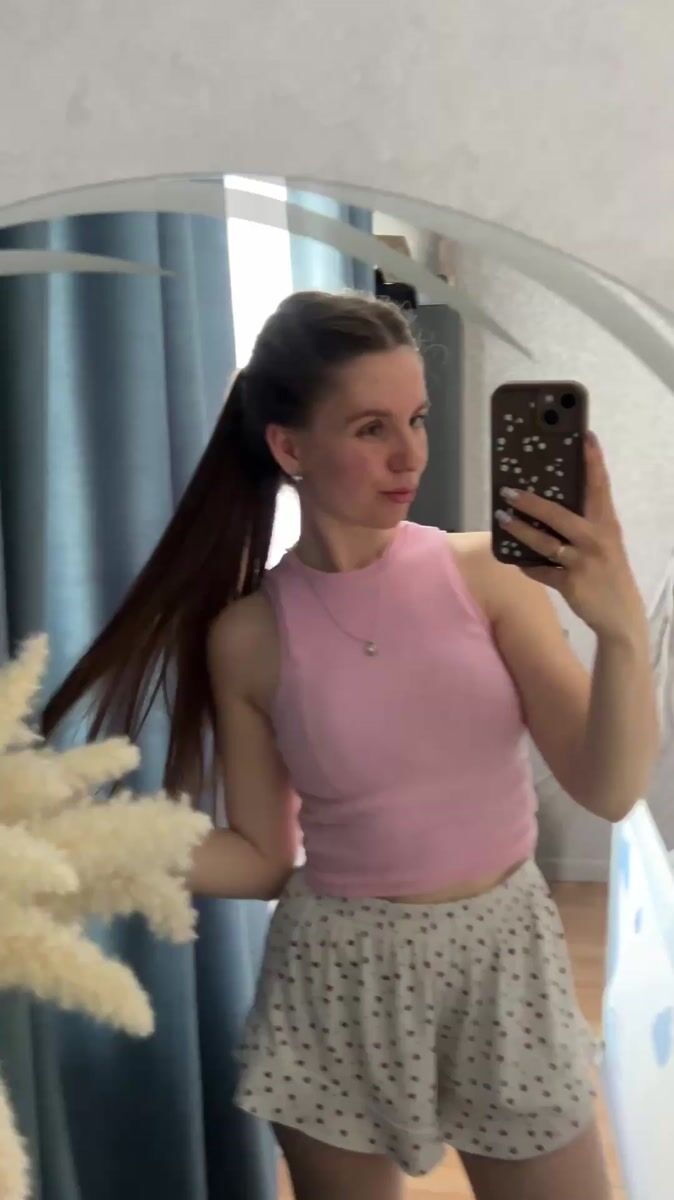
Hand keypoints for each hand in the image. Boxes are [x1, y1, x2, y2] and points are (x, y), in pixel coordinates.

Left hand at [495, 432, 645, 640]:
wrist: (621, 615)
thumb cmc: (609, 572)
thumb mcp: (605, 543)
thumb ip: (586, 524)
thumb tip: (551, 506)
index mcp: (607, 524)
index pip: (600, 486)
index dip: (593, 461)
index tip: (585, 436)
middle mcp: (596, 539)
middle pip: (560, 514)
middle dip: (532, 502)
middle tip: (509, 491)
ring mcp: (583, 561)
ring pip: (545, 542)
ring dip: (521, 530)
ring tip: (502, 518)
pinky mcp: (571, 583)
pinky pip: (542, 572)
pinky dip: (527, 566)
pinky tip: (514, 559)